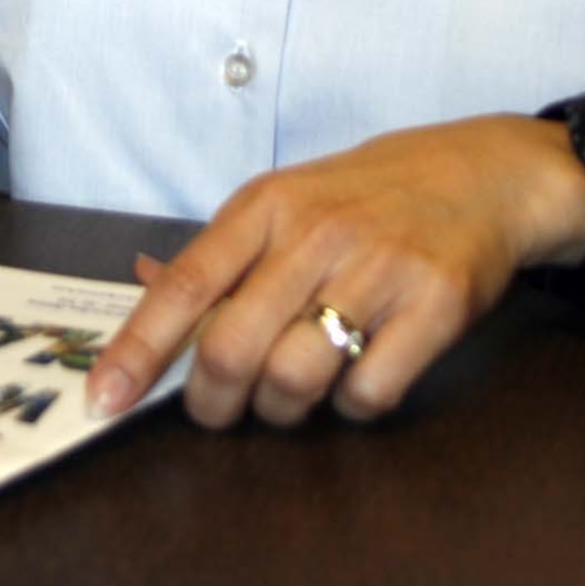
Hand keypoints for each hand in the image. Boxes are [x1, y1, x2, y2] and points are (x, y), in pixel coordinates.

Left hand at [86, 115, 584, 428]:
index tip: (103, 399)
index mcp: (266, 205)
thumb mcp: (287, 200)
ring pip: (294, 378)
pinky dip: (352, 407)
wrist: (481, 173)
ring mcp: (378, 268)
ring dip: (282, 411)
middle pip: (232, 347)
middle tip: (217, 411)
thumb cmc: (367, 195)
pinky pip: (369, 393)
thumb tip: (140, 279)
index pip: (184, 283)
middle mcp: (316, 233)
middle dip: (212, 401)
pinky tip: (358, 378)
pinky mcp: (435, 305)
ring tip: (291, 394)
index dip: (138, 348)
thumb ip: (220, 251)